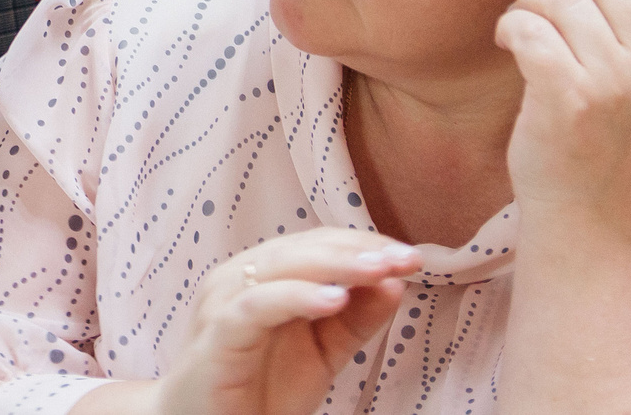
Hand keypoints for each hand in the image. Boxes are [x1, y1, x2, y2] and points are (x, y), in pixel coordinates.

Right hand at [151, 230, 417, 414]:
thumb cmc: (261, 388)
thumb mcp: (324, 351)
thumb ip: (356, 318)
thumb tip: (395, 280)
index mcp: (265, 274)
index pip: (320, 243)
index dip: (366, 244)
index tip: (412, 257)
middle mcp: (241, 276)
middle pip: (305, 248)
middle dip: (359, 252)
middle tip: (406, 259)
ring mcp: (226, 300)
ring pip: (282, 267)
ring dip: (336, 265)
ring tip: (380, 271)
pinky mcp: (219, 332)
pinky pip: (258, 305)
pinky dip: (297, 297)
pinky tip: (334, 300)